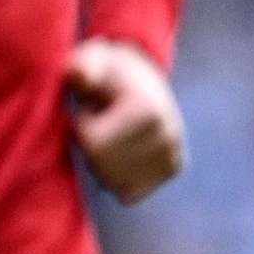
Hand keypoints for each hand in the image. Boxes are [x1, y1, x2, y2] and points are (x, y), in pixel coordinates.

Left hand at [64, 35, 184, 201]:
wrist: (143, 76)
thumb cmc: (106, 69)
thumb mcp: (91, 60)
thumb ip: (80, 67)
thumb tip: (79, 76)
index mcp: (149, 111)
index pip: (93, 145)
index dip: (82, 124)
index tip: (92, 105)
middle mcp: (169, 135)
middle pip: (104, 168)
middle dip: (91, 145)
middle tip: (101, 120)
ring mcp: (174, 154)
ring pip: (113, 184)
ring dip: (102, 162)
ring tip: (112, 132)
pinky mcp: (173, 168)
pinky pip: (127, 193)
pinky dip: (116, 177)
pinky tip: (122, 151)